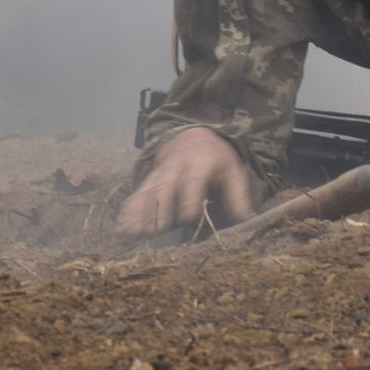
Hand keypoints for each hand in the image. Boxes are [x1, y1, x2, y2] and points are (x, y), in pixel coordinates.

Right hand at [116, 127, 253, 237]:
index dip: (189, 198)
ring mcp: (159, 173)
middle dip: (158, 210)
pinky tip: (120, 228)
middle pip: (165, 188)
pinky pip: (137, 194)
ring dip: (138, 213)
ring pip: (147, 192)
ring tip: (131, 234)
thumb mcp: (233, 172)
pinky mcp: (149, 180)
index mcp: (200, 164)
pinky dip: (128, 211)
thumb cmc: (217, 160)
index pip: (193, 181)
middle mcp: (175, 167)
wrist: (194, 135)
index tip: (187, 218)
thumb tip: (249, 222)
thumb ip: (238, 197)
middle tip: (152, 232)